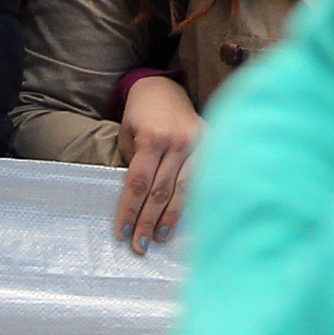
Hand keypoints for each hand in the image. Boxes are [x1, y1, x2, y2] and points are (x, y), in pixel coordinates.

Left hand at [113, 75, 200, 255]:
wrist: (163, 88)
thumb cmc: (139, 114)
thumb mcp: (127, 133)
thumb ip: (134, 163)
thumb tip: (139, 201)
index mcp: (151, 138)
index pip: (138, 183)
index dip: (129, 210)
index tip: (122, 233)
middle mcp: (176, 142)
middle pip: (160, 192)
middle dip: (147, 222)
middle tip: (138, 246)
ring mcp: (198, 145)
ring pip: (183, 192)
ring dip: (169, 220)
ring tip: (157, 239)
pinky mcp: (211, 146)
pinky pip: (201, 181)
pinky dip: (191, 203)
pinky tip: (185, 222)